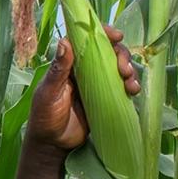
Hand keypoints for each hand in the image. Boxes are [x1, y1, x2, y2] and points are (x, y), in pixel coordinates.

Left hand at [25, 25, 140, 156]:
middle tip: (124, 69)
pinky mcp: (105, 97)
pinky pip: (121, 86)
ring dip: (129, 70)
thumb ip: (58, 69)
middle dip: (121, 55)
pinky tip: (133, 92)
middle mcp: (84, 69)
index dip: (103, 33)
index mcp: (69, 63)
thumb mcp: (49, 92)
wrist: (53, 144)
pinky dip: (130, 85)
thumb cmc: (44, 117)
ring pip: (117, 67)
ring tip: (130, 84)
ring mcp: (96, 83)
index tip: (117, 36)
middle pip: (108, 52)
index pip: (86, 40)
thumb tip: (65, 41)